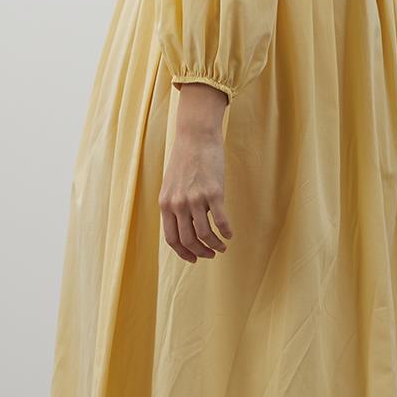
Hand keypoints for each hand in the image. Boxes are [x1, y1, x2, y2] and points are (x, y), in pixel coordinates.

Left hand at [159, 84, 233, 262]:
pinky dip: (226, 231)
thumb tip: (188, 227)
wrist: (196, 137)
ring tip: (223, 246)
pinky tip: (230, 234)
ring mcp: (195, 199)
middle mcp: (178, 204)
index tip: (194, 258)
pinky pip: (221, 220)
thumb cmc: (185, 160)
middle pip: (189, 240)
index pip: (172, 239)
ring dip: (216, 245)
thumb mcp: (172, 185)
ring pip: (205, 234)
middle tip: (212, 254)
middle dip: (202, 252)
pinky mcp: (213, 192)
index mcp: (165, 204)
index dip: (184, 253)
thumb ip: (175, 206)